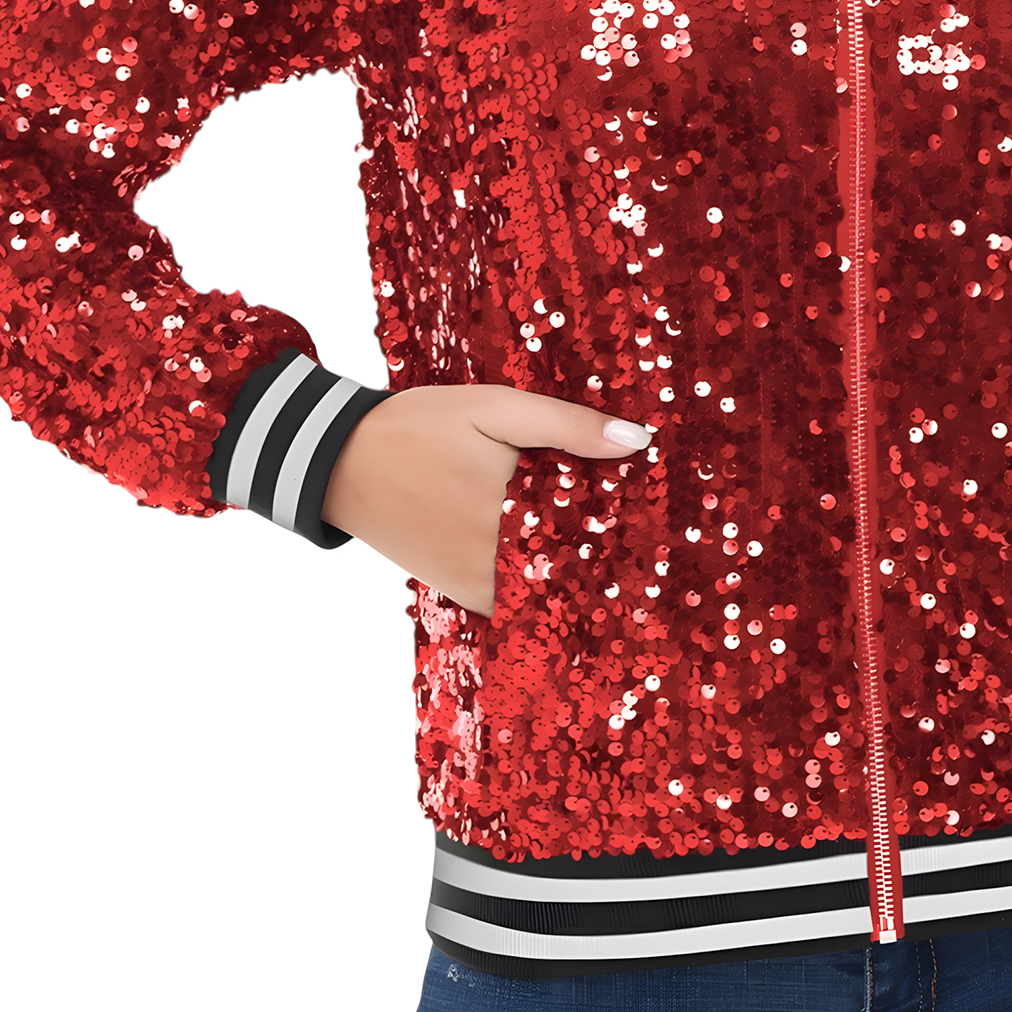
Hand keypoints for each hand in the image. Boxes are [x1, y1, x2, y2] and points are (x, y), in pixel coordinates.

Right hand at [322, 384, 653, 616]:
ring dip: (582, 577)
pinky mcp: (458, 591)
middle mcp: (495, 560)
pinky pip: (515, 602)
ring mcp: (474, 584)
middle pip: (579, 571)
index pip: (598, 536)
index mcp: (512, 510)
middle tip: (660, 548)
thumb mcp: (495, 409)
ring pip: (550, 594)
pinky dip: (543, 588)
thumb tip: (639, 442)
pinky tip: (566, 563)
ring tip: (625, 558)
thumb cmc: (422, 426)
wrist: (340, 460)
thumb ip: (567, 426)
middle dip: (618, 560)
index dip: (638, 534)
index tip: (672, 527)